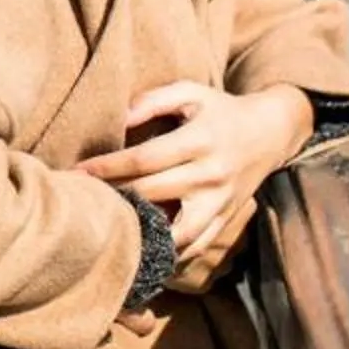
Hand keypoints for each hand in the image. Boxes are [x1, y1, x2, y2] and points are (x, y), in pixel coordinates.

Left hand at [79, 81, 310, 268]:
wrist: (269, 132)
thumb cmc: (219, 109)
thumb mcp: (190, 92)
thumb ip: (152, 100)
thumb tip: (118, 117)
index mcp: (200, 141)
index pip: (144, 159)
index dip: (108, 167)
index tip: (78, 172)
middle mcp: (211, 175)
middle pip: (153, 194)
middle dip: (114, 198)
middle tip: (81, 201)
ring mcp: (220, 203)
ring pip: (176, 232)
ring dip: (142, 235)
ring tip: (110, 233)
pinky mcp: (224, 220)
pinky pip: (195, 247)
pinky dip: (170, 255)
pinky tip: (142, 254)